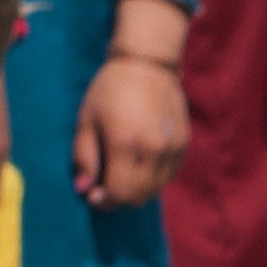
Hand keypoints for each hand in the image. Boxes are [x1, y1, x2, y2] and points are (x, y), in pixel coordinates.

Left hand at [75, 51, 189, 208]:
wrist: (147, 65)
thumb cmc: (108, 91)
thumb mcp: (86, 120)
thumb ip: (84, 157)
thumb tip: (83, 190)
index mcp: (125, 144)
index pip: (119, 192)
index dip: (104, 201)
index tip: (92, 197)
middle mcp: (153, 150)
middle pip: (138, 195)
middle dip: (118, 199)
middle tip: (103, 191)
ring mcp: (172, 148)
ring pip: (156, 189)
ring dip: (136, 192)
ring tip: (120, 180)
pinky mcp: (184, 144)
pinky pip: (169, 176)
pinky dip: (153, 181)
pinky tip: (138, 170)